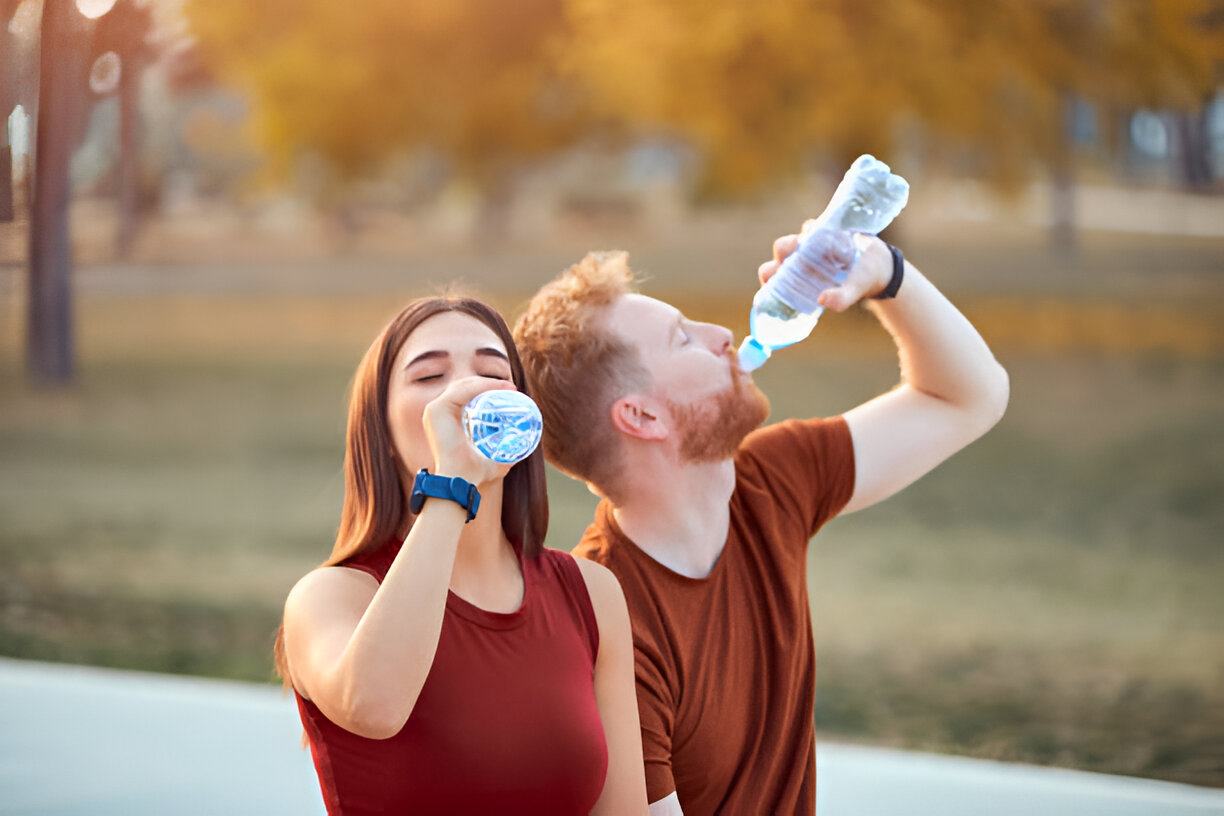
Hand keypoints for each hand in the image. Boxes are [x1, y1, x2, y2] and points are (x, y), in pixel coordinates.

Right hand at [421, 376, 517, 486]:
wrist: (460, 482)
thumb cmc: (473, 475)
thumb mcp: (493, 461)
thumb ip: (504, 455)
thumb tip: (521, 452)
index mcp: (445, 419)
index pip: (465, 394)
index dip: (486, 388)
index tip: (509, 391)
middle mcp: (437, 412)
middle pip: (465, 386)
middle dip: (489, 383)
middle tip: (512, 388)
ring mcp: (434, 410)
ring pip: (464, 385)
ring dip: (488, 382)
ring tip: (509, 387)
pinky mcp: (437, 410)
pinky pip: (462, 391)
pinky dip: (481, 386)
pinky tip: (498, 387)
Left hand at [758, 232, 892, 311]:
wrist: (880, 264)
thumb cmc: (858, 282)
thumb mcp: (850, 292)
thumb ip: (840, 299)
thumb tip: (823, 300)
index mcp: (798, 277)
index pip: (774, 274)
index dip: (769, 274)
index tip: (772, 274)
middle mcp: (801, 258)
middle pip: (782, 250)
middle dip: (783, 250)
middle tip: (789, 254)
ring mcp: (812, 241)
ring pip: (799, 236)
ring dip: (800, 238)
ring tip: (810, 242)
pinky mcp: (825, 227)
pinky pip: (817, 225)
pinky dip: (820, 229)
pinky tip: (831, 235)